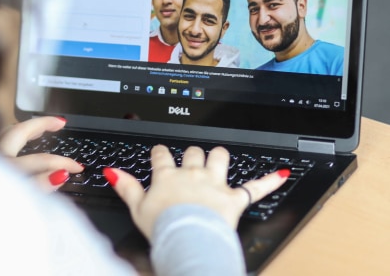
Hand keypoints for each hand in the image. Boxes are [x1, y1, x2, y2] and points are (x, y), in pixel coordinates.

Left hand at [0, 116, 82, 190]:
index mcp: (5, 171)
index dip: (62, 164)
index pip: (41, 162)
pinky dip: (11, 137)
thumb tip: (58, 175)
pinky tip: (18, 142)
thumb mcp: (21, 208)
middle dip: (42, 125)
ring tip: (38, 126)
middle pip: (20, 132)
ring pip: (4, 132)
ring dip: (24, 127)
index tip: (76, 169)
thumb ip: (40, 189)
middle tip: (60, 122)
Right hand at [104, 145, 288, 239]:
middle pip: (193, 152)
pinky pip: (255, 187)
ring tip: (219, 159)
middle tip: (191, 162)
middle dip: (192, 155)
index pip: (162, 155)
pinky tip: (281, 174)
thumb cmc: (163, 227)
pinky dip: (268, 181)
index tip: (160, 153)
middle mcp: (192, 173)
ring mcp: (214, 183)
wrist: (187, 240)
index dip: (160, 153)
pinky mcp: (234, 198)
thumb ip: (126, 186)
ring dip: (219, 157)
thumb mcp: (137, 208)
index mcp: (168, 176)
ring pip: (219, 157)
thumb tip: (112, 171)